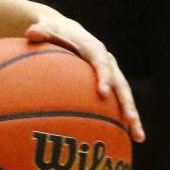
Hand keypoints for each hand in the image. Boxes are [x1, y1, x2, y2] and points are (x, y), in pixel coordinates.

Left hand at [25, 15, 144, 141]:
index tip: (102, 93)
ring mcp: (111, 74)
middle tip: (129, 120)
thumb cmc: (53, 32)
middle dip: (126, 103)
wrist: (66, 31)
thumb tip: (31, 32)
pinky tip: (128, 139)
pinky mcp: (109, 84)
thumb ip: (40, 32)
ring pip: (124, 97)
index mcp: (94, 49)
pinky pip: (118, 103)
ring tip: (138, 138)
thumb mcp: (45, 29)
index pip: (101, 63)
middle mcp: (108, 62)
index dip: (103, 77)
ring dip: (132, 117)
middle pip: (120, 84)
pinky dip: (123, 120)